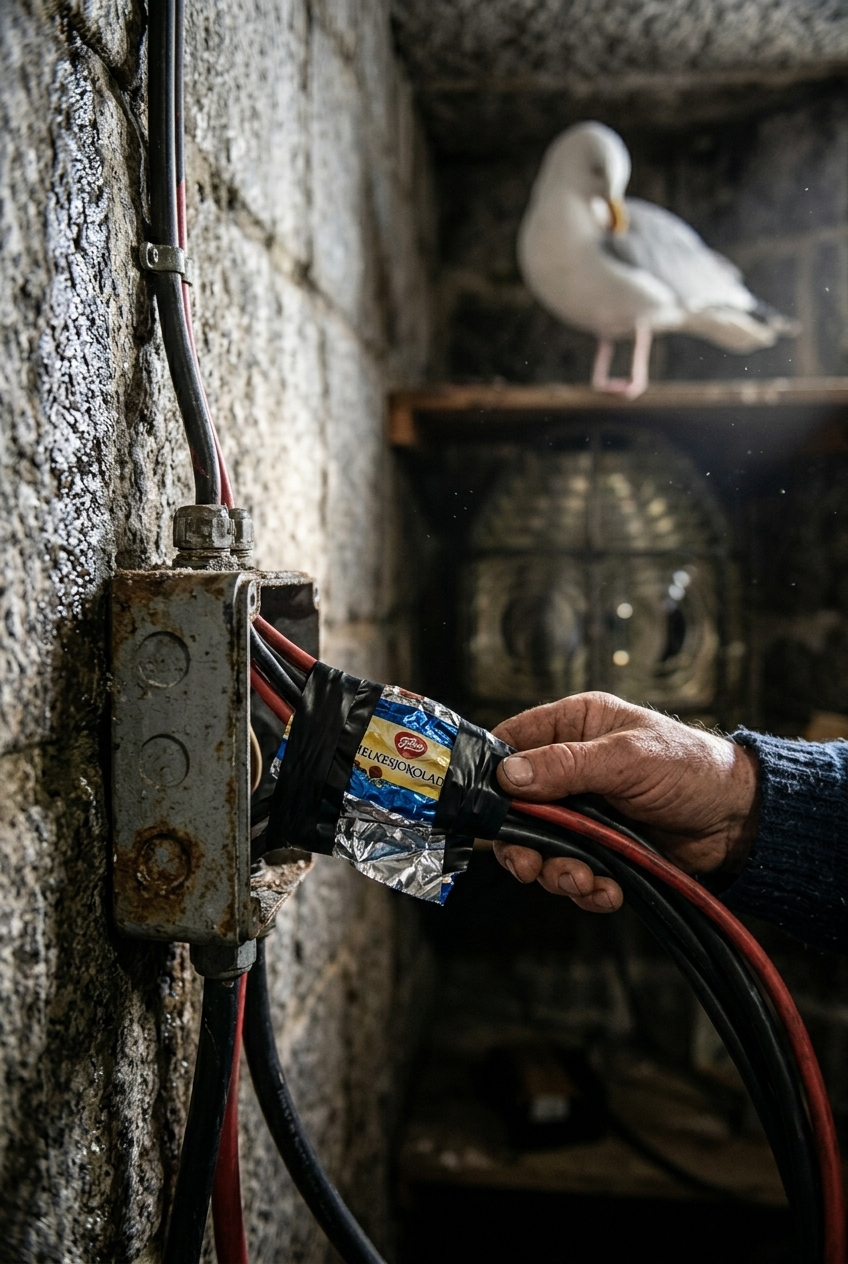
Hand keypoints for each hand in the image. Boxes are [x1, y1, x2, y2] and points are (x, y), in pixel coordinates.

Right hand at [491, 692, 758, 913]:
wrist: (739, 820)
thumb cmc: (691, 767)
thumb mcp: (627, 758)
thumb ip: (566, 765)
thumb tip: (508, 775)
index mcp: (573, 726)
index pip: (510, 742)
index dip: (491, 775)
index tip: (483, 808)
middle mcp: (570, 768)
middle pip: (516, 807)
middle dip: (522, 842)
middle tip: (528, 865)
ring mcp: (584, 811)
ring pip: (542, 847)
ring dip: (555, 871)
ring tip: (581, 881)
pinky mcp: (601, 848)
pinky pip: (573, 872)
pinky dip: (585, 888)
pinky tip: (606, 890)